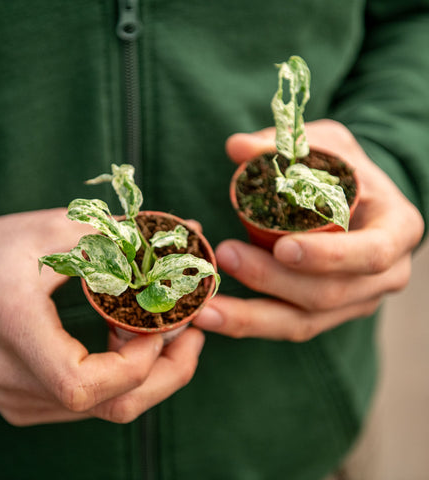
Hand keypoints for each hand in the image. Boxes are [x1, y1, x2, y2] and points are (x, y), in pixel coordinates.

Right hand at [0, 209, 203, 425]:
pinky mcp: (26, 400)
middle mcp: (13, 380)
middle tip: (192, 334)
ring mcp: (19, 398)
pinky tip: (129, 338)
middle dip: (166, 374)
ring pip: (107, 410)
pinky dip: (123, 376)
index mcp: (14, 332)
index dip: (138, 361)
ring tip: (166, 330)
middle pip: (109, 407)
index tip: (163, 324)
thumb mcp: (52, 229)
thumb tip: (184, 232)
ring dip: (150, 373)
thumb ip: (118, 234)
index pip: (83, 384)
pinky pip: (91, 403)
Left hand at [194, 120, 423, 340]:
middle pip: (327, 295)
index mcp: (395, 231)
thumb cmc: (345, 172)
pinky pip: (285, 325)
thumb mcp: (326, 146)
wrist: (358, 202)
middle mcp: (382, 276)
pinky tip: (211, 315)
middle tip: (226, 255)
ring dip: (250, 317)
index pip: (370, 253)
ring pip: (301, 323)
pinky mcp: (325, 314)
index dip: (329, 256)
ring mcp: (353, 301)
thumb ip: (286, 145)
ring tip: (205, 306)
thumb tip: (236, 146)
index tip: (283, 248)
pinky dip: (247, 323)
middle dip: (272, 280)